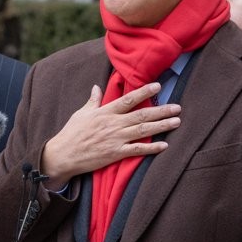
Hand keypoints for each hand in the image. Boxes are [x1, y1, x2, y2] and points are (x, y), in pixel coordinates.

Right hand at [41, 83, 180, 189]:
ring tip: (176, 122)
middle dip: (161, 110)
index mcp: (105, 112)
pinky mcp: (115, 153)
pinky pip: (137, 150)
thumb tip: (96, 87)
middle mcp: (113, 124)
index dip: (144, 92)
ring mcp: (116, 139)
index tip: (158, 86)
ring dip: (162, 126)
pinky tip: (164, 145)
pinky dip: (151, 147)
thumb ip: (92, 101)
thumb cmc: (71, 134)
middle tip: (177, 107)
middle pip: (142, 115)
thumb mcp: (81, 114)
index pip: (128, 100)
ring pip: (143, 130)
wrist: (63, 155)